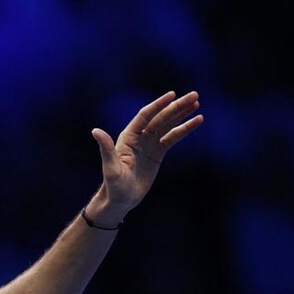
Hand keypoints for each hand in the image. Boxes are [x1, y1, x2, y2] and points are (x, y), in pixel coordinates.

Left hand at [91, 91, 203, 218]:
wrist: (121, 199)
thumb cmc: (113, 185)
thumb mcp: (111, 168)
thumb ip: (106, 148)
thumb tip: (95, 130)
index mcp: (128, 137)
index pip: (145, 116)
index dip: (159, 105)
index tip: (173, 94)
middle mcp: (139, 137)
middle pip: (160, 117)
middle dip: (176, 106)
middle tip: (194, 95)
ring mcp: (149, 144)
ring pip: (168, 124)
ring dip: (182, 113)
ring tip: (197, 102)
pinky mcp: (158, 152)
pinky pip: (173, 137)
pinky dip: (184, 129)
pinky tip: (197, 121)